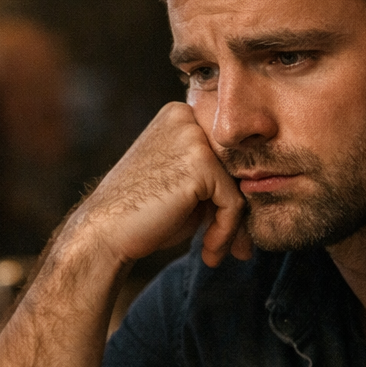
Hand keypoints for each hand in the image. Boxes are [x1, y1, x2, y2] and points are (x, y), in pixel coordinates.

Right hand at [65, 101, 252, 269]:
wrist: (104, 234)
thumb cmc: (141, 215)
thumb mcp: (183, 185)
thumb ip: (215, 175)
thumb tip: (262, 186)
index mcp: (179, 114)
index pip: (226, 152)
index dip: (229, 193)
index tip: (225, 230)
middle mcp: (186, 116)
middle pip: (237, 166)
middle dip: (237, 212)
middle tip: (234, 248)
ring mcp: (193, 137)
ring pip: (239, 185)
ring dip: (232, 227)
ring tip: (215, 252)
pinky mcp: (200, 162)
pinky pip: (234, 202)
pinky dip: (226, 232)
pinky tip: (208, 251)